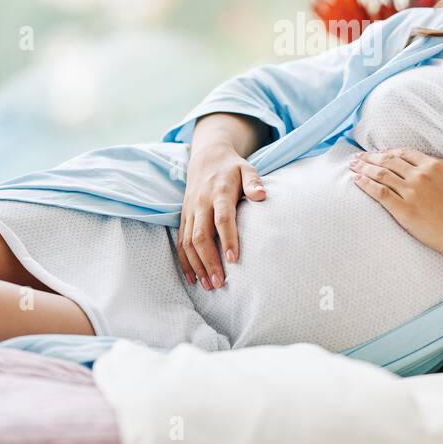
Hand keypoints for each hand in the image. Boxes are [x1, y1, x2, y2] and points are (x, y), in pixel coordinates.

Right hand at [179, 142, 265, 289]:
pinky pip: (180, 241)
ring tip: (208, 285)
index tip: (234, 259)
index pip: (222, 218)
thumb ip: (254, 182)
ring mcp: (190, 211)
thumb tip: (261, 195)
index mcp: (218, 192)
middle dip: (209, 260)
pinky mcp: (184, 217)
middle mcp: (201, 203)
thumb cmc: (232, 168)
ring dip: (196, 265)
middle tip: (219, 282)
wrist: (206, 157)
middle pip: (201, 235)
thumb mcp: (246, 168)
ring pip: (188, 242)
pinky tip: (193, 278)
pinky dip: (185, 261)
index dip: (227, 238)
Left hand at [348, 147, 442, 261]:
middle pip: (388, 161)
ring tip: (353, 166)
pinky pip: (380, 193)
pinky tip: (357, 181)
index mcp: (434, 166)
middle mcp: (420, 176)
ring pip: (381, 174)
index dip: (388, 152)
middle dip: (370, 157)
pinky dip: (366, 185)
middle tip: (357, 157)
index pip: (404, 154)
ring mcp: (411, 192)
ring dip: (364, 168)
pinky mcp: (404, 210)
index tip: (378, 153)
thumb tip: (436, 161)